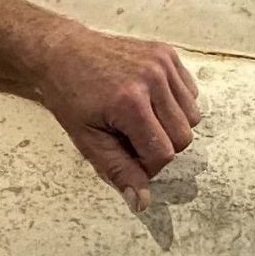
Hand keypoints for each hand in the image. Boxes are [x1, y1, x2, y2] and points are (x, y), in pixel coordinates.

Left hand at [32, 23, 201, 211]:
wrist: (62, 53)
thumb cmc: (70, 96)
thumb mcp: (88, 140)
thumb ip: (118, 172)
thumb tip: (142, 203)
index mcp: (130, 102)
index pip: (163, 153)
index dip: (147, 165)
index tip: (126, 156)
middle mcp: (152, 78)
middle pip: (183, 136)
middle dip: (161, 147)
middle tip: (132, 139)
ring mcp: (162, 63)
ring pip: (192, 116)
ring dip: (171, 126)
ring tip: (141, 119)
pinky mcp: (167, 54)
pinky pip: (191, 93)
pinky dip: (176, 104)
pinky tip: (150, 101)